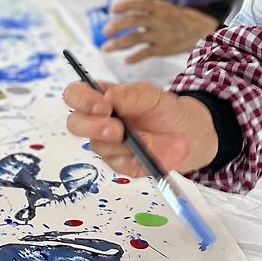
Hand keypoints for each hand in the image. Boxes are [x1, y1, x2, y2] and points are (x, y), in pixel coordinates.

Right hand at [62, 80, 217, 177]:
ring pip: (98, 147)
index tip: (104, 107)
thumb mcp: (152, 95)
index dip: (82, 100)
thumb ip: (131, 94)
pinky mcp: (118, 164)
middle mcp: (97, 121)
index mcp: (100, 98)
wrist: (187, 133)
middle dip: (94, 127)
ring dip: (124, 145)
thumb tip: (109, 96)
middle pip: (75, 124)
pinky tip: (150, 155)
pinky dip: (137, 161)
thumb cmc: (164, 109)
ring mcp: (106, 144)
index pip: (74, 95)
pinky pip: (120, 166)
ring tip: (150, 141)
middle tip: (118, 130)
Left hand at [103, 0, 216, 63]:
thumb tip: (118, 10)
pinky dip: (135, 57)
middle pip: (134, 21)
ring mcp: (160, 35)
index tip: (111, 9)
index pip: (138, 3)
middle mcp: (158, 20)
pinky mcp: (162, 49)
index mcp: (157, 7)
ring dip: (119, 43)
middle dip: (117, 26)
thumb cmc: (173, 18)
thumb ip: (144, 8)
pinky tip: (126, 60)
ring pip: (136, 38)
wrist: (197, 31)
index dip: (124, 5)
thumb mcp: (162, 7)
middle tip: (104, 32)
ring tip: (106, 48)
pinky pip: (146, 53)